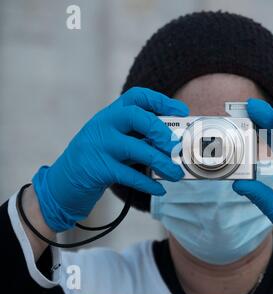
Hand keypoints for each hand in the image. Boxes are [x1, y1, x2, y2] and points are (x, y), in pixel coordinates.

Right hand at [32, 87, 187, 231]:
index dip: (161, 101)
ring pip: (135, 148)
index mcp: (110, 115)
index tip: (181, 111)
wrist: (63, 184)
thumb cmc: (99, 160)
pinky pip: (129, 175)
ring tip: (176, 174)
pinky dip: (147, 183)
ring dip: (161, 162)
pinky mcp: (97, 169)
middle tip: (175, 145)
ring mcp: (98, 146)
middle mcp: (103, 125)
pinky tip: (160, 188)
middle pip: (134, 116)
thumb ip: (139, 137)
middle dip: (159, 129)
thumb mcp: (117, 142)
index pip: (136, 97)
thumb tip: (175, 143)